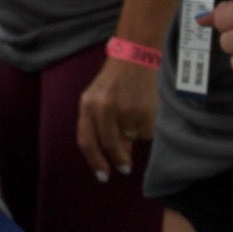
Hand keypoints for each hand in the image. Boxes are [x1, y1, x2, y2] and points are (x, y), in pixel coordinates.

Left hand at [74, 58, 154, 180]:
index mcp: (87, 104)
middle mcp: (103, 107)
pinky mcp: (144, 111)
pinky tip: (144, 113)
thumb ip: (100, 125)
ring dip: (132, 136)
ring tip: (135, 119)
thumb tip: (115, 153)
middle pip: (109, 145)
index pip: (87, 141)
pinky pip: (145, 133)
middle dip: (117, 160)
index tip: (103, 175)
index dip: (95, 161)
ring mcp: (124, 109)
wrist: (136, 56)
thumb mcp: (98, 98)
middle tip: (124, 168)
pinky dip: (145, 129)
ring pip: (129, 139)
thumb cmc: (115, 80)